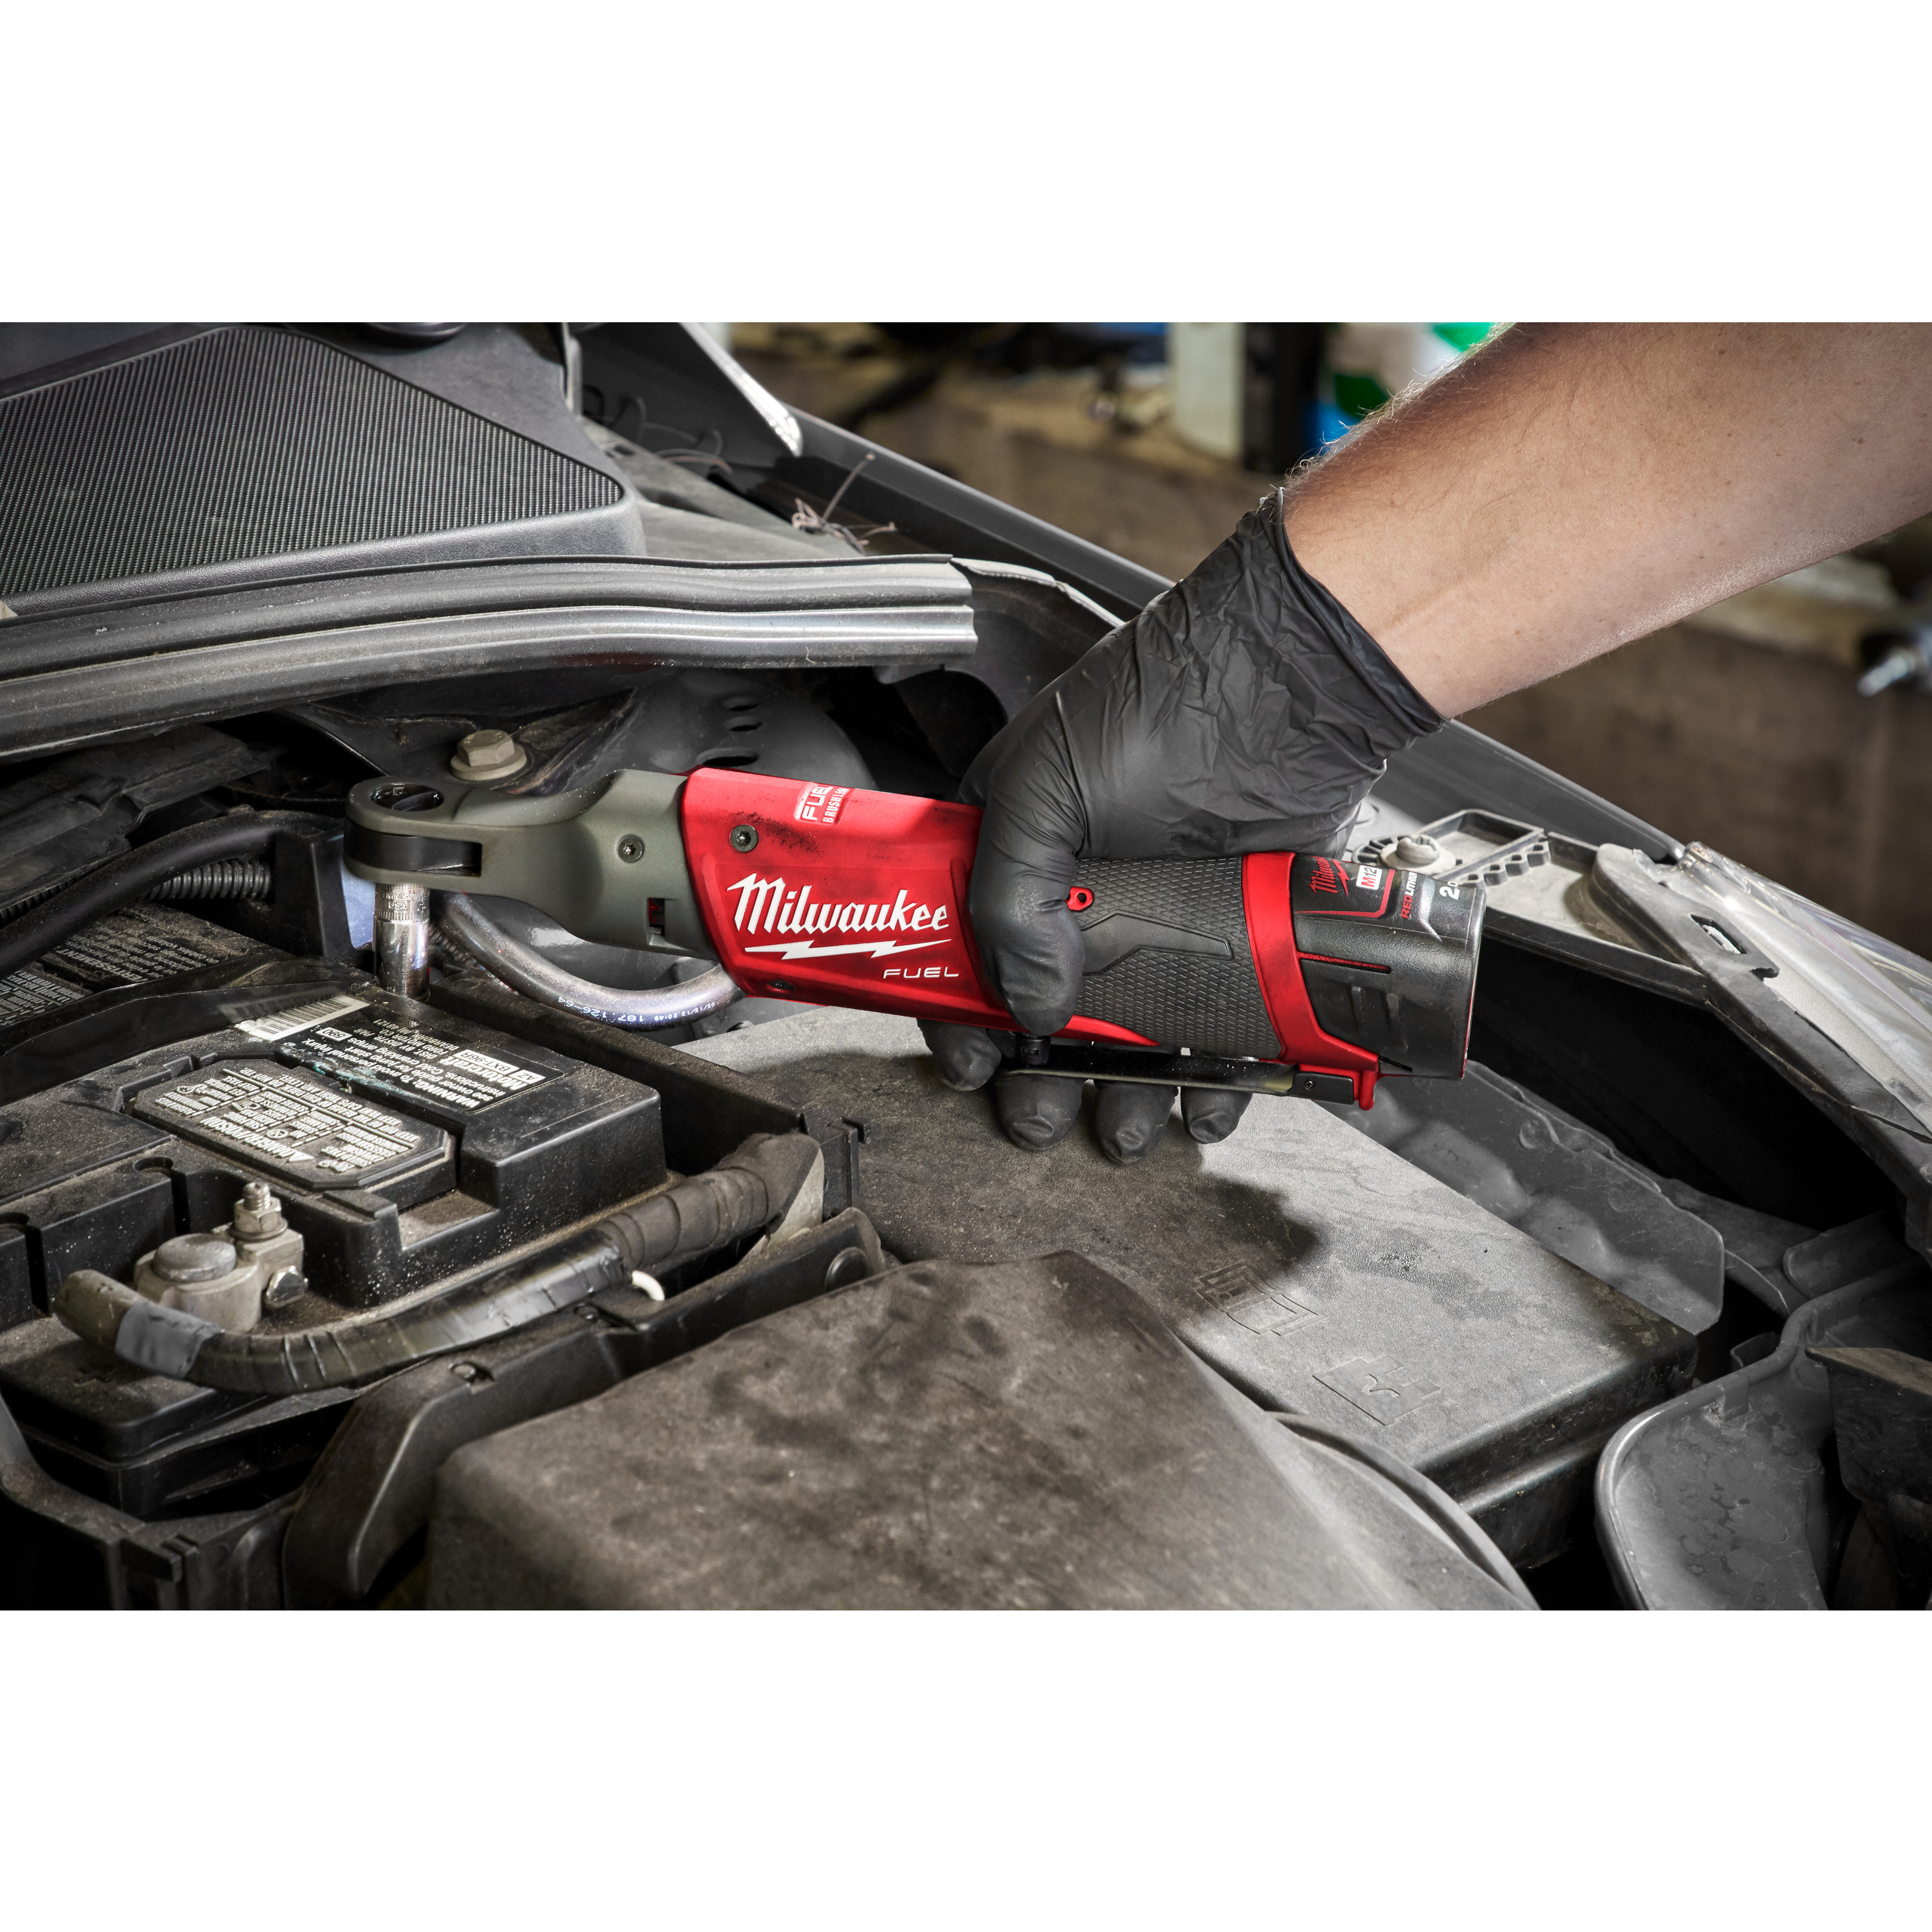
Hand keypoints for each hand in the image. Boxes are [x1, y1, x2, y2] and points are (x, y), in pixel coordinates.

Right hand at [931, 488, 1440, 1160]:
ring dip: (1127, 1087)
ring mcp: (1165, 912)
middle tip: (1040, 1121)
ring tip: (1126, 1131)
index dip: (960, 1012)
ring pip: (1136, 1025)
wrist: (1299, 682)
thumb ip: (1011, 901)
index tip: (970, 1068)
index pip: (966, 943)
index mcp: (1021, 840)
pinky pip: (1218, 1021)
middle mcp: (1089, 885)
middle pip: (1052, 1003)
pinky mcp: (1237, 931)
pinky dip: (1213, 1072)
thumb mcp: (1049, 790)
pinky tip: (1207, 1105)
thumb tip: (1028, 1005)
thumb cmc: (1167, 706)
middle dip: (1043, 1073)